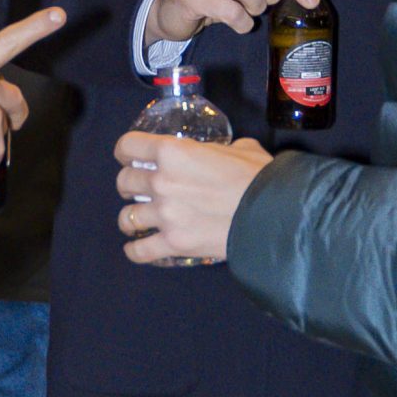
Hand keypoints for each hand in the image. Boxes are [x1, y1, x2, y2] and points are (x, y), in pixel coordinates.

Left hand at [114, 133, 271, 264]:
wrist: (272, 214)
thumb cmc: (257, 176)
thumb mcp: (239, 149)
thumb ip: (220, 150)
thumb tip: (223, 154)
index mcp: (172, 152)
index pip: (128, 146)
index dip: (126, 151)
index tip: (130, 157)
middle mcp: (161, 182)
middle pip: (124, 182)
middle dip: (129, 185)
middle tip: (139, 189)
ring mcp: (164, 215)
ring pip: (126, 217)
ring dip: (131, 217)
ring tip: (139, 219)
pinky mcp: (173, 244)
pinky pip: (140, 251)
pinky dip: (135, 251)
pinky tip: (137, 248)